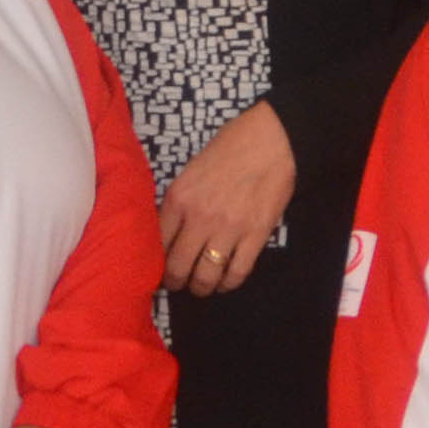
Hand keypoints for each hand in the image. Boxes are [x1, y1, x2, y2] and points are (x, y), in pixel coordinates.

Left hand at [159, 103, 296, 299]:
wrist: (273, 140)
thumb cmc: (231, 147)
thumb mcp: (191, 171)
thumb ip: (180, 202)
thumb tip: (171, 230)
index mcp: (178, 198)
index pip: (156, 244)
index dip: (155, 263)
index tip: (159, 268)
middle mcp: (198, 218)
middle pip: (177, 267)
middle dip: (176, 282)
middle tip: (179, 284)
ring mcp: (228, 229)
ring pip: (206, 276)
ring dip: (201, 287)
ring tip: (202, 287)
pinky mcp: (256, 235)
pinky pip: (238, 272)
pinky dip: (229, 284)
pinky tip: (225, 282)